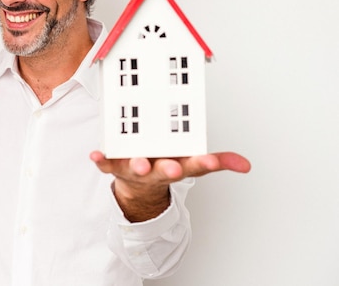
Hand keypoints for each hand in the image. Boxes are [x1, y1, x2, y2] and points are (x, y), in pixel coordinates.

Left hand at [90, 151, 250, 221]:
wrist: (138, 186)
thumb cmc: (165, 165)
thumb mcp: (192, 165)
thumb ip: (217, 162)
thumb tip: (245, 165)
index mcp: (177, 165)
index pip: (195, 166)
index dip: (203, 164)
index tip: (211, 160)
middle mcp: (157, 169)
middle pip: (164, 170)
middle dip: (169, 169)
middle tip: (173, 167)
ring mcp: (135, 168)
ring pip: (137, 168)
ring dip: (137, 166)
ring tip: (139, 164)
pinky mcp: (115, 167)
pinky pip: (107, 164)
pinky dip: (101, 161)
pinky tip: (95, 155)